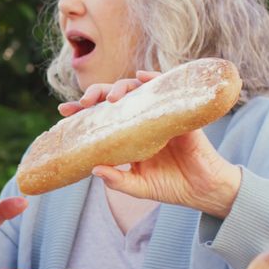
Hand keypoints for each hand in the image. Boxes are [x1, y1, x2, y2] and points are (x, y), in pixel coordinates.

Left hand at [57, 71, 241, 217]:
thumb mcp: (139, 186)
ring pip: (136, 89)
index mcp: (128, 133)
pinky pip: (167, 89)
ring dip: (120, 87)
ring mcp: (159, 114)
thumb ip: (118, 180)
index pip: (102, 116)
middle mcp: (141, 120)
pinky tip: (142, 77)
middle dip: (96, 94)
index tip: (63, 112)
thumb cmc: (171, 185)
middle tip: (83, 102)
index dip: (83, 110)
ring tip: (111, 99)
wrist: (204, 191)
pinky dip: (154, 79)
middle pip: (115, 98)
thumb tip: (94, 169)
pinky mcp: (179, 112)